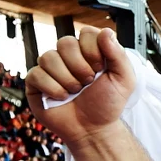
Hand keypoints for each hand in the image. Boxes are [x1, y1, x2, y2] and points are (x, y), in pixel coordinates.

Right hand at [24, 27, 135, 147]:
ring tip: (75, 92)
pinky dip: (53, 88)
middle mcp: (69, 56)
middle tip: (88, 83)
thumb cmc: (107, 105)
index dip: (93, 50)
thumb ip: (118, 55)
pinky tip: (62, 97)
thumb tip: (106, 31)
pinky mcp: (36, 81)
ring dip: (67, 79)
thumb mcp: (124, 81)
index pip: (86, 33)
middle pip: (65, 42)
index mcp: (90, 51)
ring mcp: (51, 68)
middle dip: (80, 67)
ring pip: (48, 57)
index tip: (99, 69)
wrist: (93, 129)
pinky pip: (36, 74)